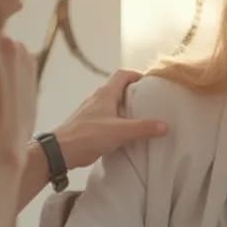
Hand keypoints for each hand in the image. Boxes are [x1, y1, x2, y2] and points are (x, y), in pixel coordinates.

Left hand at [54, 70, 168, 169]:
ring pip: (114, 105)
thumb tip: (165, 125)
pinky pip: (109, 119)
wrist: (61, 152)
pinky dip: (119, 122)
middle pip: (119, 89)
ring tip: (143, 118)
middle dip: (135, 94)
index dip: (137, 75)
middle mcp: (98, 99)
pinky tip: (127, 134)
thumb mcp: (119, 131)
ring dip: (127, 109)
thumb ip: (142, 128)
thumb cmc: (87, 135)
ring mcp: (93, 112)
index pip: (122, 75)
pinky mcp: (90, 126)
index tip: (151, 84)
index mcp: (105, 94)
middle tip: (151, 103)